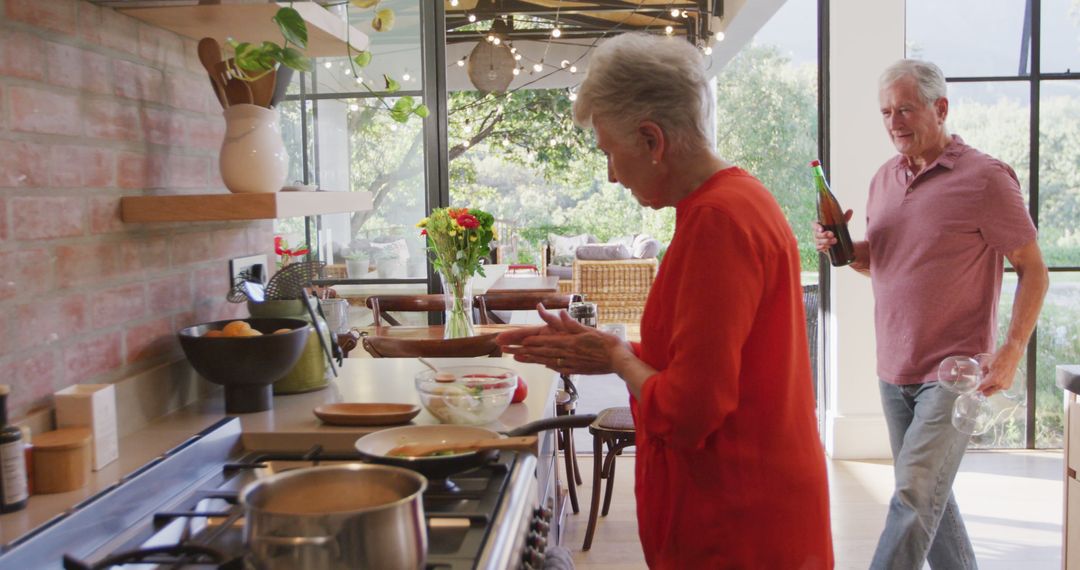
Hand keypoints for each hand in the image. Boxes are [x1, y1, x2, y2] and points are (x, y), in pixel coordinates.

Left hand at [495, 304, 629, 374]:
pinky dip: (548, 365)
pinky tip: (542, 365)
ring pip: (547, 361)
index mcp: (570, 343)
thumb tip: (560, 313)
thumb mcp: (589, 330)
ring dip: (531, 359)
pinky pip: (558, 368)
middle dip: (523, 351)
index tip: (518, 342)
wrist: (619, 361)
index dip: (531, 342)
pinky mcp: (576, 370)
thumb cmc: (608, 343)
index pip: (546, 342)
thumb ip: (572, 324)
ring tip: (517, 358)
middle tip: (508, 350)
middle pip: (541, 352)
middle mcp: (567, 354)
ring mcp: (571, 364)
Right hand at [812, 209, 852, 252]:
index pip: (814, 225)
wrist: (840, 241)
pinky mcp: (819, 247)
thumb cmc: (838, 230)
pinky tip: (829, 247)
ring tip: (835, 241)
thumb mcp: (842, 224)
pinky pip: (818, 248)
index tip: (822, 229)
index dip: (816, 227)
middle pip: (816, 234)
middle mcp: (816, 233)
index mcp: (819, 225)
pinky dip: (823, 247)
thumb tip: (850, 210)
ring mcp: (817, 240)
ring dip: (826, 241)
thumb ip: (845, 218)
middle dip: (824, 235)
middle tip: (832, 234)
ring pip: (818, 241)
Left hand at [976, 348, 1021, 395]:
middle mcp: (1000, 385)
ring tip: (989, 377)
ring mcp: (1005, 386)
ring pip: (993, 391)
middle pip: (987, 393)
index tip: (973, 388)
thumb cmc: (999, 357)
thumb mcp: (986, 364)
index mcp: (993, 379)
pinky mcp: (1009, 385)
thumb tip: (979, 378)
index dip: (976, 388)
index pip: (981, 388)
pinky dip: (996, 385)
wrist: (1012, 354)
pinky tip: (996, 377)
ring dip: (989, 387)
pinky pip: (999, 388)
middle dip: (982, 389)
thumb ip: (981, 373)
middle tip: (980, 383)